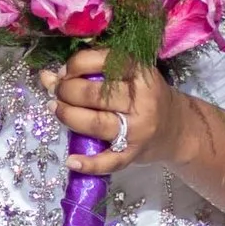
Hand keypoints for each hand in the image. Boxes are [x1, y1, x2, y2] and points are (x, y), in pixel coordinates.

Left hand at [49, 45, 191, 177]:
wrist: (177, 129)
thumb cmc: (146, 97)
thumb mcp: (128, 77)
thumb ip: (91, 73)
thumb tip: (47, 76)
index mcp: (141, 73)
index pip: (103, 62)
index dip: (75, 65)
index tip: (64, 72)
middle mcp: (142, 100)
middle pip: (95, 95)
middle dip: (66, 92)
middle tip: (57, 92)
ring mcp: (138, 129)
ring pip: (96, 123)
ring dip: (68, 117)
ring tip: (55, 110)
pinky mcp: (134, 153)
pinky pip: (109, 161)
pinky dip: (88, 164)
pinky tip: (71, 161)